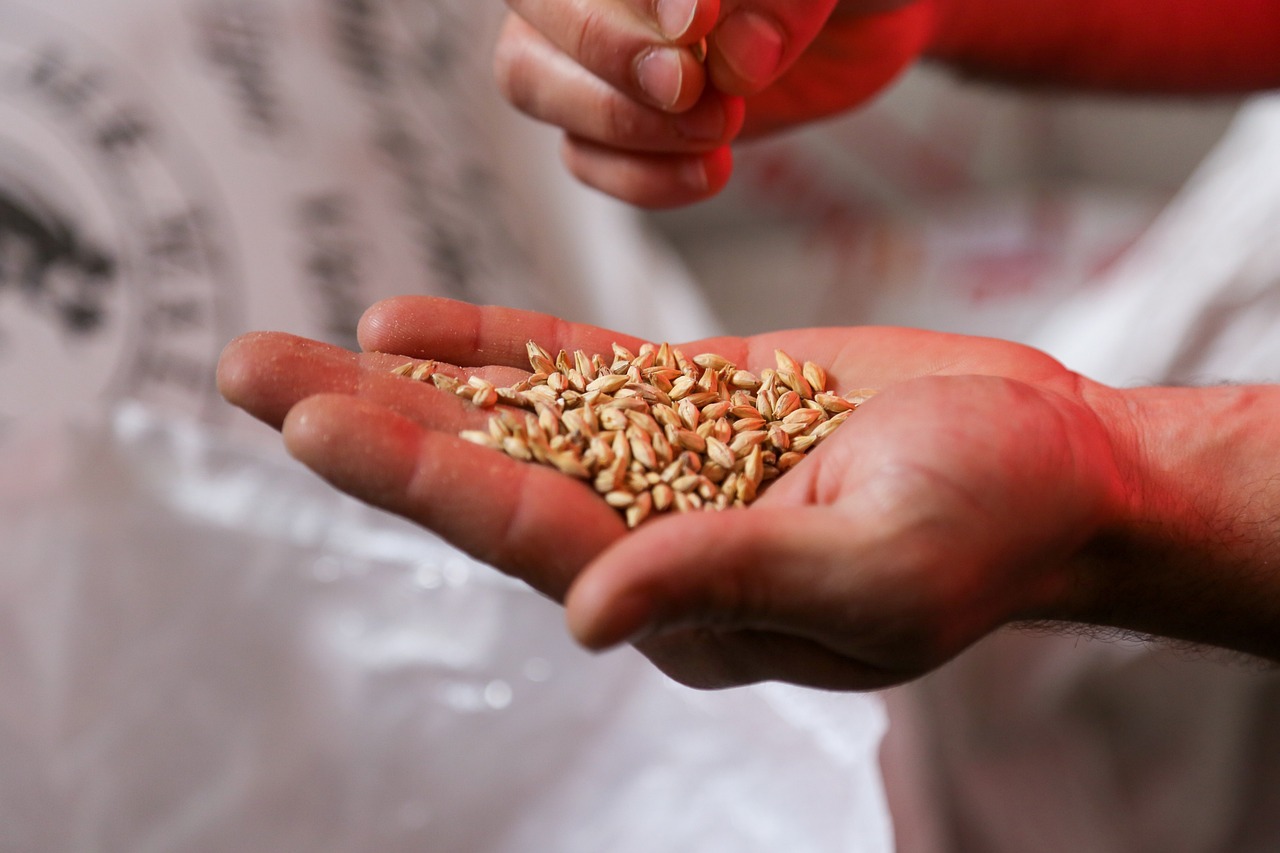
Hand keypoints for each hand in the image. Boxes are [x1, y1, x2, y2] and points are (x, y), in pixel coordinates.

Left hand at [218, 296, 1138, 689]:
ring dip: (400, 385)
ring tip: (289, 347)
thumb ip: (730, 584)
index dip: (420, 476)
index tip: (313, 418)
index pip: (528, 533)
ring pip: (509, 421)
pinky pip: (573, 372)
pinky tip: (407, 322)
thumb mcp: (878, 572)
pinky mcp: (694, 398)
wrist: (1054, 467)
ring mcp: (665, 461)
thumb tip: (588, 616)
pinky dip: (493, 346)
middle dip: (364, 428)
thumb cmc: (991, 528)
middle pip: (483, 478)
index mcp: (684, 598)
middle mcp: (650, 535)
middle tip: (242, 371)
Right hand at [495, 0, 934, 206]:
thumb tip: (736, 56)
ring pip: (531, 82)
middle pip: (535, 10)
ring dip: (620, 121)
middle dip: (612, 54)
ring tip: (721, 129)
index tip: (697, 22)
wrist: (856, 24)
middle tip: (691, 86)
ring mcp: (587, 51)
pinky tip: (712, 172)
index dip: (630, 1)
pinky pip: (580, 156)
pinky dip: (640, 177)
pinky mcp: (612, 121)